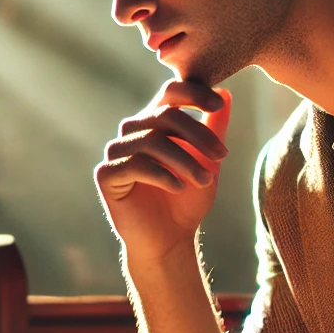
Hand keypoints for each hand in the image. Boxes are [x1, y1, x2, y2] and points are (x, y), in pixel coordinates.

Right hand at [95, 82, 231, 264]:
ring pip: (152, 141)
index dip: (193, 93)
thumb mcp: (206, 162)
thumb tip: (227, 94)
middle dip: (197, 135)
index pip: (170, 93)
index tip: (218, 105)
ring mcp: (116, 152)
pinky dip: (162, 175)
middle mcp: (131, 131)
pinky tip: (179, 188)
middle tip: (222, 157)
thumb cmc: (186, 200)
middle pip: (164, 115)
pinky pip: (135, 165)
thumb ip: (214, 129)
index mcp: (153, 122)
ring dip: (184, 160)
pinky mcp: (106, 174)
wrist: (169, 239)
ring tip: (205, 180)